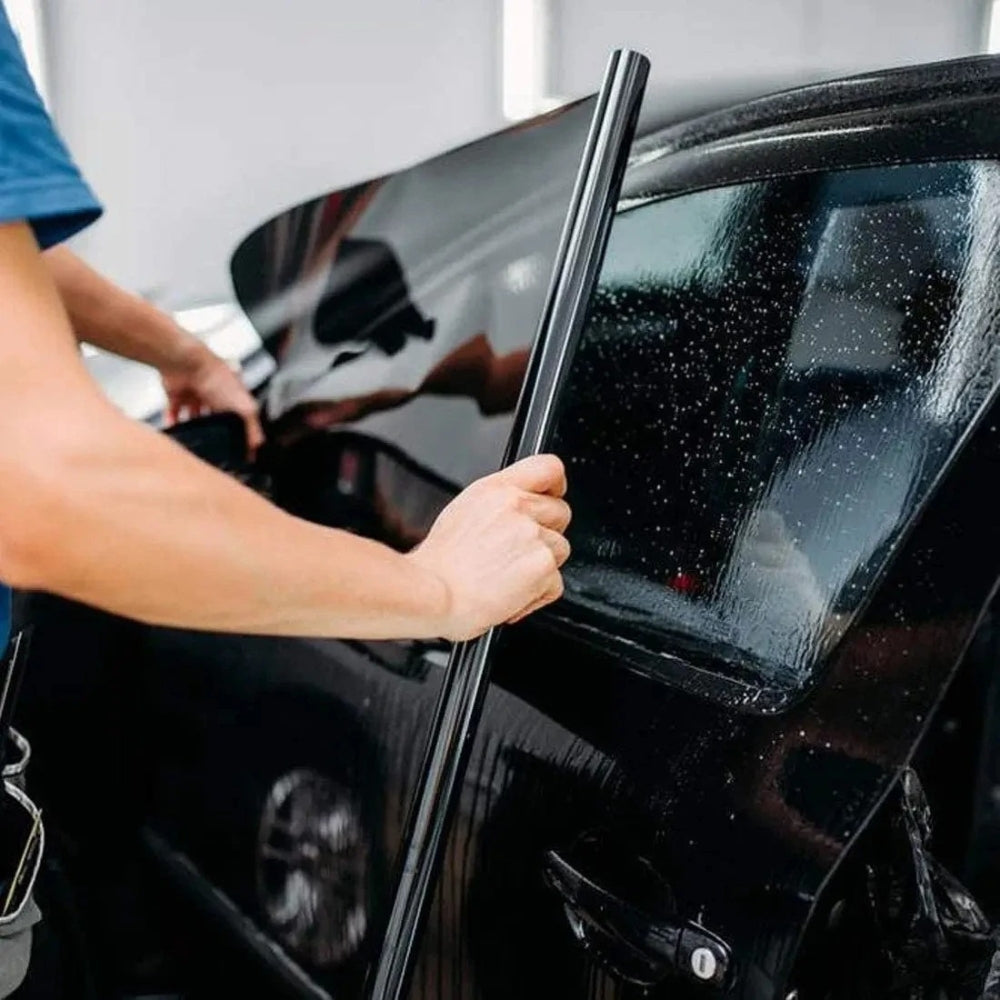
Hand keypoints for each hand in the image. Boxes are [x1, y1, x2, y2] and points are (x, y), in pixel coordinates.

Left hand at [161, 339, 264, 452]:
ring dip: (194, 429)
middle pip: (216, 418)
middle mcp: (215, 395)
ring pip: (194, 417)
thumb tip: (258, 446)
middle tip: (213, 450)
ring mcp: (195, 395)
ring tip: (193, 445)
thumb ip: (252, 427)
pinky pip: (173, 412)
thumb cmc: (218, 379)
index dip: (239, 432)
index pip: (239, 417)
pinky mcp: (177, 395)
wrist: (187, 364)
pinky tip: (175, 434)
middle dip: (215, 432)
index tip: (238, 450)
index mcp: (233, 396)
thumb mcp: (244, 407)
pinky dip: (173, 423)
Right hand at [406, 455, 570, 639]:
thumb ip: (497, 506)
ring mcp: (533, 535)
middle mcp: (516, 506)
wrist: (433, 597)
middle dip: (547, 534)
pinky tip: (510, 597)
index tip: (554, 495)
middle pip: (560, 512)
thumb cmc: (437, 568)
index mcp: (494, 490)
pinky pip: (556, 583)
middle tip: (519, 554)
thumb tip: (517, 512)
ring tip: (507, 580)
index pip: (547, 467)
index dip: (556, 484)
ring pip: (560, 550)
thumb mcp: (460, 515)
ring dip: (541, 568)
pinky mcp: (543, 565)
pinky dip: (537, 596)